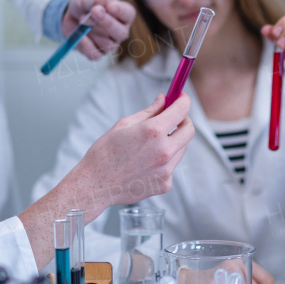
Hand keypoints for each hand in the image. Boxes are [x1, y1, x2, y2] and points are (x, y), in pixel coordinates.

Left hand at [62, 0, 136, 58]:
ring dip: (93, 31)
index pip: (129, 14)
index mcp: (123, 14)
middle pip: (121, 33)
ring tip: (81, 20)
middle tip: (94, 11)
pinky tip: (80, 35)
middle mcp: (120, 31)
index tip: (110, 6)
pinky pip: (94, 54)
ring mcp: (111, 44)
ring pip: (107, 44)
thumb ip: (95, 0)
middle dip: (107, 22)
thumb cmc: (84, 7)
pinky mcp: (98, 54)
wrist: (71, 18)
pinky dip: (85, 44)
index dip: (121, 11)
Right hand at [71, 93, 193, 210]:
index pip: (181, 110)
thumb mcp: (124, 125)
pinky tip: (145, 163)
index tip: (181, 98)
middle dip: (184, 120)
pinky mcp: (165, 184)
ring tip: (151, 145)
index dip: (183, 101)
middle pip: (189, 130)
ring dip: (173, 141)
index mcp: (153, 132)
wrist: (95, 185)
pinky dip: (164, 160)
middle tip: (173, 118)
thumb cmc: (105, 152)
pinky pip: (172, 166)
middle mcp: (164, 151)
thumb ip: (149, 112)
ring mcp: (166, 170)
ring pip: (181, 149)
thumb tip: (164, 99)